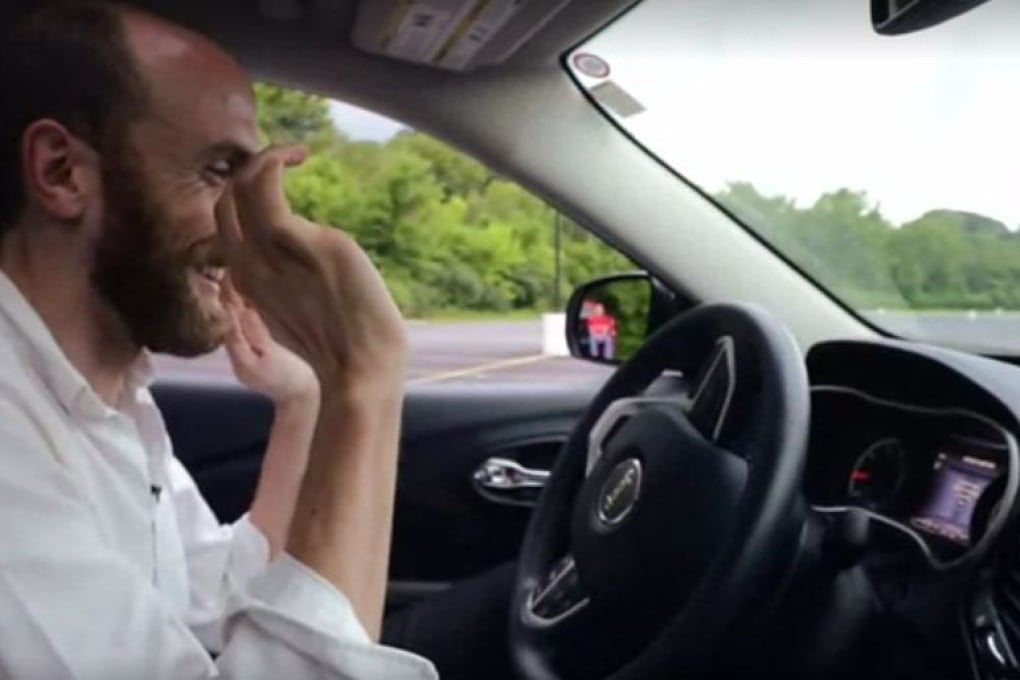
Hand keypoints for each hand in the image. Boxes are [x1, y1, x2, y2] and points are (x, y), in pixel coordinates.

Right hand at [216, 145, 406, 393]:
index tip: (274, 182)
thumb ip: (289, 281)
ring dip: (267, 157)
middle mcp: (248, 265)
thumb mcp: (302, 309)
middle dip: (250, 171)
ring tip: (297, 153)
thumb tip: (306, 258)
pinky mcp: (298, 240)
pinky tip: (300, 154)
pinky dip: (276, 159)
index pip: (224, 223)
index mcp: (247, 282)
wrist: (360, 366)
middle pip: (225, 201)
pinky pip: (266, 184)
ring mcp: (269, 252)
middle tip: (285, 161)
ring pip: (242, 186)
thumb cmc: (345, 344)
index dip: (241, 195)